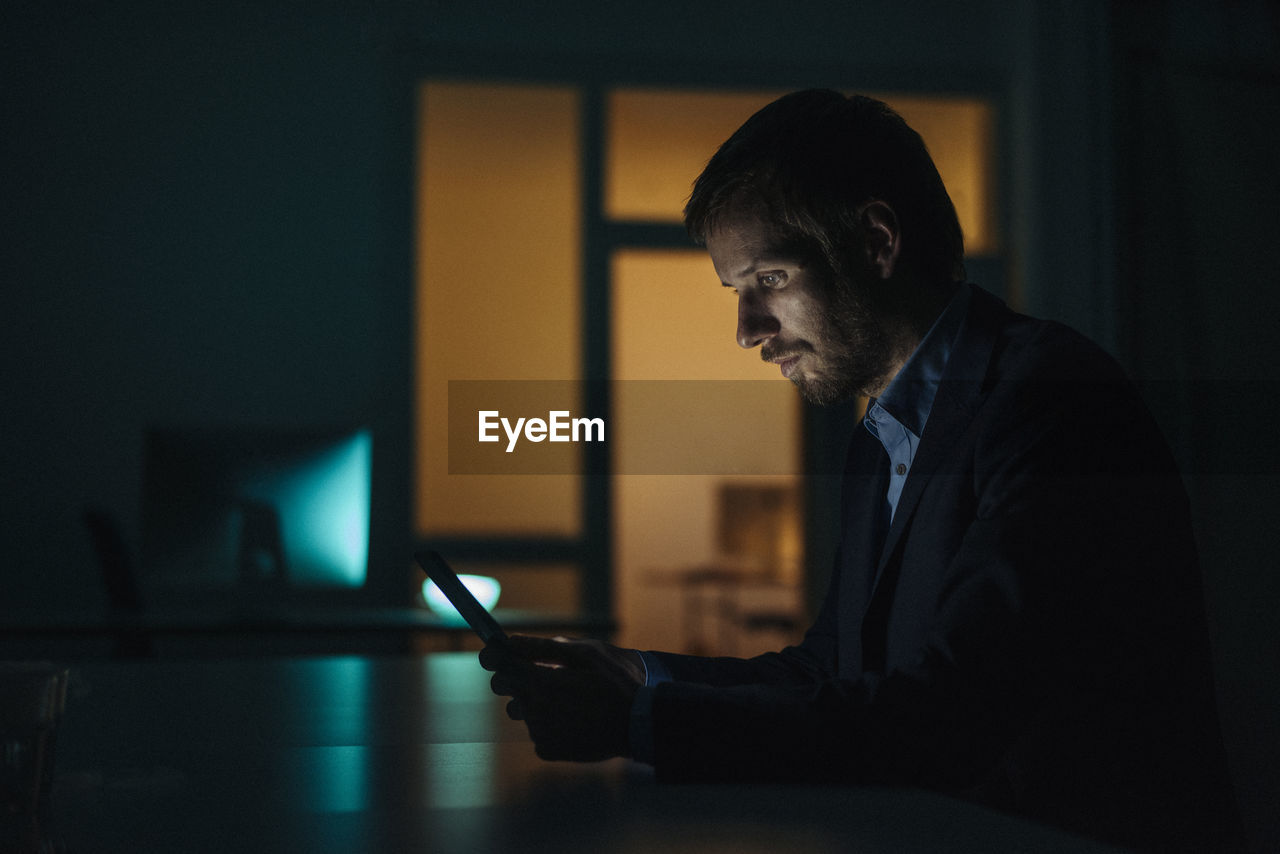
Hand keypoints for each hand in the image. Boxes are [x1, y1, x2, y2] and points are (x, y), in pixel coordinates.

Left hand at [479, 635, 643, 760]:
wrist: (639, 724)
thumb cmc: (616, 683)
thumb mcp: (587, 654)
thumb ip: (544, 647)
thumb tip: (511, 641)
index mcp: (543, 682)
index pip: (501, 665)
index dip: (495, 656)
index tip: (494, 652)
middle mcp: (536, 710)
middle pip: (504, 688)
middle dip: (514, 676)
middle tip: (539, 672)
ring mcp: (540, 733)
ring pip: (521, 710)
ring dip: (534, 701)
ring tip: (564, 698)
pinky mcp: (547, 750)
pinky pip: (535, 730)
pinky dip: (548, 723)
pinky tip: (572, 718)